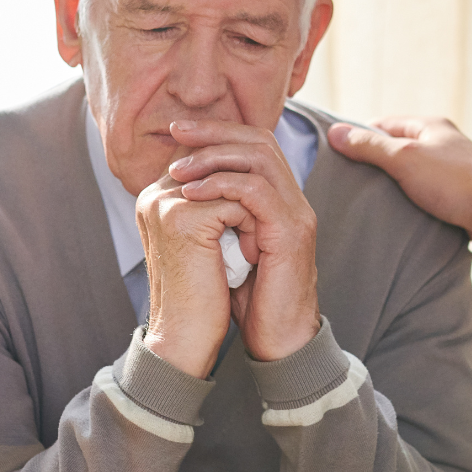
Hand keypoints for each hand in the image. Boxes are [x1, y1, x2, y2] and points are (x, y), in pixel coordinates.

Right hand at [135, 175, 251, 378]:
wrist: (185, 339)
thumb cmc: (200, 295)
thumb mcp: (206, 240)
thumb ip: (213, 204)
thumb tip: (247, 173)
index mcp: (157, 197)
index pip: (209, 160)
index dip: (242, 184)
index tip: (256, 219)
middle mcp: (155, 194)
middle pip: (221, 163)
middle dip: (250, 194)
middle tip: (259, 232)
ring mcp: (166, 204)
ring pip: (234, 181)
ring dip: (255, 213)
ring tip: (253, 249)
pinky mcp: (184, 219)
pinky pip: (238, 202)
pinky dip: (254, 228)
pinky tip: (250, 257)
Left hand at [168, 119, 320, 361]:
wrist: (279, 339)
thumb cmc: (251, 299)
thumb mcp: (227, 247)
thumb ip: (217, 215)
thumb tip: (180, 189)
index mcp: (279, 200)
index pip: (254, 144)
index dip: (217, 131)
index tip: (178, 132)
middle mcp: (293, 200)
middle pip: (259, 140)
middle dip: (213, 132)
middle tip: (176, 133)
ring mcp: (296, 214)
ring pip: (260, 157)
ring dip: (213, 156)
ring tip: (178, 170)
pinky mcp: (291, 233)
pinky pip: (257, 191)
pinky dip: (222, 185)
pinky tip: (193, 193)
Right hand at [326, 117, 471, 253]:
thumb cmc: (454, 182)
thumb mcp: (405, 158)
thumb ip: (370, 146)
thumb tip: (335, 132)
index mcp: (430, 127)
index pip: (383, 125)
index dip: (359, 137)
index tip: (337, 156)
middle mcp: (441, 145)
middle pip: (396, 151)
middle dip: (374, 166)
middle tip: (348, 184)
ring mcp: (450, 172)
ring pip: (410, 177)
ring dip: (392, 189)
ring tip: (367, 204)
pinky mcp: (456, 198)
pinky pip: (424, 198)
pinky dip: (410, 206)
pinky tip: (395, 219)